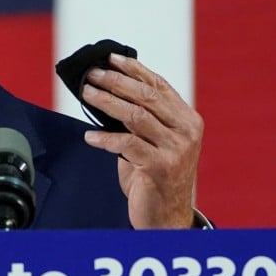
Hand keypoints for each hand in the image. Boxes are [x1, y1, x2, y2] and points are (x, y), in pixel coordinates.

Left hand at [81, 53, 202, 228]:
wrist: (166, 216)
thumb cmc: (154, 175)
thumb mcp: (153, 141)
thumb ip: (141, 118)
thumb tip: (107, 89)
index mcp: (188, 119)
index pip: (159, 85)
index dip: (135, 69)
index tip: (111, 58)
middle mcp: (187, 131)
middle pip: (147, 96)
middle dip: (116, 82)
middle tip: (92, 75)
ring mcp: (177, 149)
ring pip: (136, 116)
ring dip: (107, 102)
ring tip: (87, 94)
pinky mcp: (161, 167)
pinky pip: (127, 145)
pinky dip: (105, 139)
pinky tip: (90, 137)